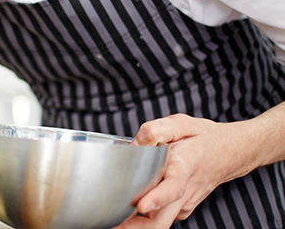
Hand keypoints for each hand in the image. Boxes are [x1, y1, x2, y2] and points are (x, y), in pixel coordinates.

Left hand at [116, 113, 256, 227]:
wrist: (230, 152)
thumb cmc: (204, 138)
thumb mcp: (181, 123)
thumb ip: (156, 130)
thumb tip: (135, 144)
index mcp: (184, 167)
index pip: (172, 187)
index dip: (156, 198)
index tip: (140, 205)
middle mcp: (185, 191)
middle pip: (161, 220)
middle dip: (135, 227)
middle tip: (111, 223)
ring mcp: (183, 203)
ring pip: (159, 222)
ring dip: (135, 225)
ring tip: (111, 219)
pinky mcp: (180, 208)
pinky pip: (160, 217)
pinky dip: (142, 219)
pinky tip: (126, 208)